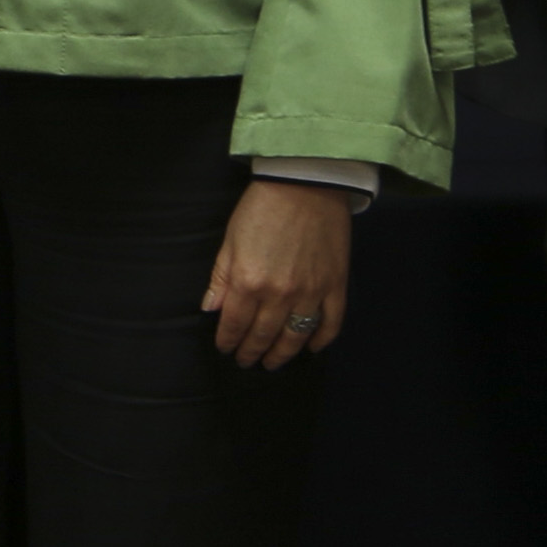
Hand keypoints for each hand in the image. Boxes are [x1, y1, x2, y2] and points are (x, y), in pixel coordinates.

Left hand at [203, 175, 354, 369]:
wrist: (305, 183)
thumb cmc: (261, 208)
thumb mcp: (230, 241)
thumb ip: (221, 279)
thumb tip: (211, 310)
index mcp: (249, 283)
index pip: (235, 324)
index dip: (228, 341)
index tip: (225, 349)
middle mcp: (280, 295)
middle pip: (263, 335)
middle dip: (252, 352)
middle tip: (246, 361)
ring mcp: (311, 292)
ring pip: (295, 336)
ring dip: (282, 354)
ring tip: (272, 362)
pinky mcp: (336, 285)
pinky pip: (331, 323)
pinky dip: (322, 340)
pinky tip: (312, 349)